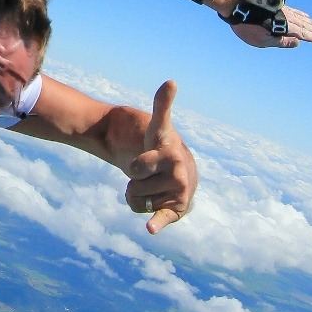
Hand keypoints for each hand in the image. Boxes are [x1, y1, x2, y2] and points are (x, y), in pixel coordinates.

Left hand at [124, 81, 196, 233]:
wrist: (178, 170)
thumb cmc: (162, 146)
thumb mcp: (159, 127)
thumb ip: (162, 104)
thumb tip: (171, 81)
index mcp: (170, 154)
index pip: (140, 165)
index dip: (137, 166)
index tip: (139, 165)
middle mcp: (177, 175)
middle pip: (133, 186)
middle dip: (135, 181)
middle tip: (148, 172)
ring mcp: (178, 193)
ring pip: (137, 202)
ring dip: (140, 196)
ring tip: (154, 184)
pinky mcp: (176, 210)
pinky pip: (161, 219)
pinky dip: (156, 225)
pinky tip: (150, 230)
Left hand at [228, 3, 311, 48]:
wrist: (234, 5)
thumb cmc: (247, 26)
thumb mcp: (263, 40)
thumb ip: (281, 42)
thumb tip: (297, 43)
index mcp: (285, 26)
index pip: (302, 34)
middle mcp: (286, 16)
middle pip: (304, 24)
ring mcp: (282, 9)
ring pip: (300, 16)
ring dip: (311, 21)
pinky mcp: (276, 5)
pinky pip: (293, 10)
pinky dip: (300, 13)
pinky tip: (303, 13)